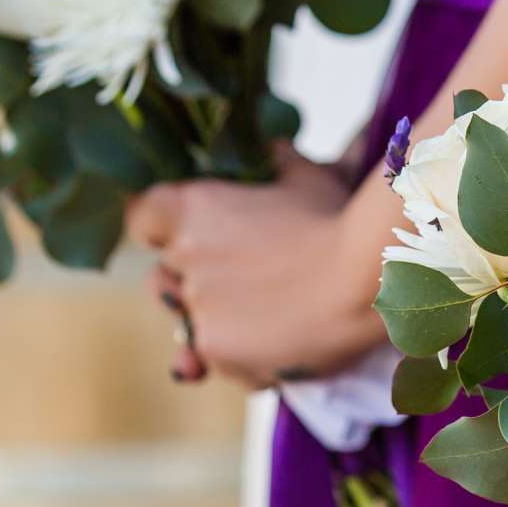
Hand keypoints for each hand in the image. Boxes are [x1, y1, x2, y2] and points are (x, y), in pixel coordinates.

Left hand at [128, 148, 382, 389]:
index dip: (159, 228)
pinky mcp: (218, 352)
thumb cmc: (339, 219)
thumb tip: (272, 148)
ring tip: (267, 316)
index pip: (141, 218)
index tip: (182, 234)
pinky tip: (279, 341)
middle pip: (164, 277)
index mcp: (191, 208)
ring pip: (189, 324)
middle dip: (192, 282)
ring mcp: (197, 310)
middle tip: (240, 281)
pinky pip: (218, 358)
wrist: (366, 279)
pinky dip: (241, 355)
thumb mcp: (306, 177)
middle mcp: (183, 260)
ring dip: (217, 321)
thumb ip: (277, 162)